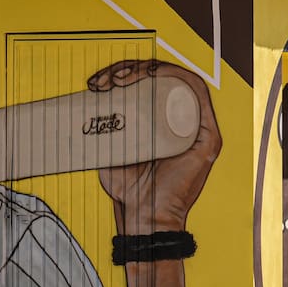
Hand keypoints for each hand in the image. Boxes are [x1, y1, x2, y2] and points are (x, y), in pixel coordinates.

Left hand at [89, 59, 221, 234]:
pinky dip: (174, 76)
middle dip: (129, 69)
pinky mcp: (207, 136)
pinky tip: (149, 74)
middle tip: (103, 81)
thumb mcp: (108, 152)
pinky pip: (197, 92)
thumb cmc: (128, 190)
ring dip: (147, 69)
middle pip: (160, 78)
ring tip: (117, 80)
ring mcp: (197, 127)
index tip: (97, 83)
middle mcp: (182, 121)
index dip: (122, 74)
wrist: (143, 217)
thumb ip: (103, 130)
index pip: (147, 85)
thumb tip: (80, 107)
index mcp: (162, 124)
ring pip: (176, 80)